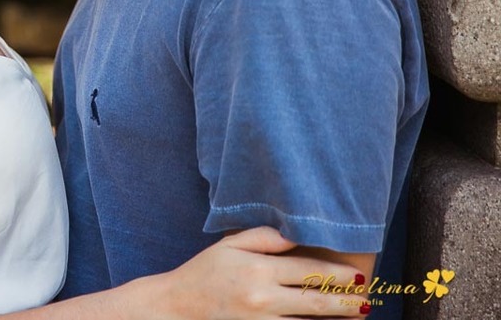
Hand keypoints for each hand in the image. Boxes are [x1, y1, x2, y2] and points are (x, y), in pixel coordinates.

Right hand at [156, 227, 368, 318]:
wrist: (178, 306)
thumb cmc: (205, 271)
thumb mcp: (230, 244)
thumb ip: (264, 237)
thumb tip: (296, 234)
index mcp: (258, 270)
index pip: (308, 271)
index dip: (337, 275)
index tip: (357, 277)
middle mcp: (263, 298)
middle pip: (316, 302)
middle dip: (346, 303)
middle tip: (367, 302)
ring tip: (356, 318)